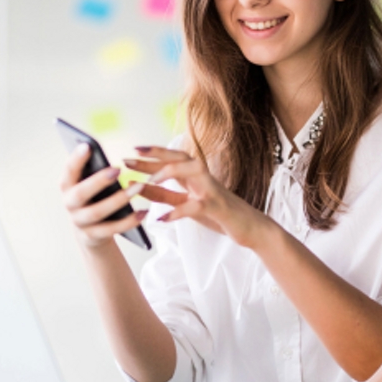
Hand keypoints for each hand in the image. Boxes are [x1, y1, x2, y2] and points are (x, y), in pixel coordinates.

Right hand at [60, 143, 146, 248]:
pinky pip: (112, 229)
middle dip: (98, 181)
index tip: (88, 145)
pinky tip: (143, 212)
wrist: (91, 233)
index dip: (75, 159)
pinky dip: (129, 221)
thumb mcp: (90, 184)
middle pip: (80, 194)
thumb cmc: (94, 198)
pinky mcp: (93, 236)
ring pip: (97, 212)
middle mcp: (69, 205)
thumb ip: (93, 169)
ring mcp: (80, 222)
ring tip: (139, 186)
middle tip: (118, 169)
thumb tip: (99, 149)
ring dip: (119, 199)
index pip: (68, 172)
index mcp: (67, 186)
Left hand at [124, 146, 277, 249]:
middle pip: (179, 158)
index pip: (172, 160)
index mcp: (195, 177)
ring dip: (169, 173)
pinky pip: (197, 205)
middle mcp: (204, 178)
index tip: (131, 153)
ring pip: (192, 171)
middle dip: (155, 156)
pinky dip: (178, 212)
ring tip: (149, 181)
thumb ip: (165, 196)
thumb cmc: (219, 215)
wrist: (251, 228)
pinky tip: (161, 218)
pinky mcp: (218, 208)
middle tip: (130, 158)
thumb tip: (139, 187)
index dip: (151, 155)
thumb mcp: (186, 204)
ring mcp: (213, 191)